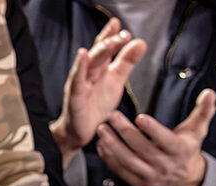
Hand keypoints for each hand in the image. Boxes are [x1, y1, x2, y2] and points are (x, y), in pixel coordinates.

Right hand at [50, 18, 146, 163]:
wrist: (80, 132)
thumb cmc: (95, 105)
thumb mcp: (116, 81)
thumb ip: (126, 62)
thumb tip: (140, 42)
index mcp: (98, 68)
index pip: (104, 47)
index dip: (110, 34)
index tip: (119, 23)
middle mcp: (87, 73)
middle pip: (97, 53)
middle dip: (109, 42)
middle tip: (122, 34)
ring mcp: (79, 85)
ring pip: (87, 64)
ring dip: (97, 52)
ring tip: (108, 42)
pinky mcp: (75, 98)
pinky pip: (77, 82)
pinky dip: (79, 69)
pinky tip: (82, 56)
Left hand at [95, 89, 215, 185]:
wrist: (184, 177)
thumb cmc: (187, 147)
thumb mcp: (198, 129)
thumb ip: (203, 110)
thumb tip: (209, 92)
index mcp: (181, 151)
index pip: (166, 140)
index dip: (153, 129)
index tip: (140, 116)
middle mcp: (166, 166)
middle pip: (143, 149)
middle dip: (125, 132)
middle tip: (112, 115)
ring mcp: (152, 177)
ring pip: (129, 162)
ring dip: (113, 145)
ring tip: (102, 130)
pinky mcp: (140, 184)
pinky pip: (122, 172)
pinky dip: (110, 159)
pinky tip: (102, 145)